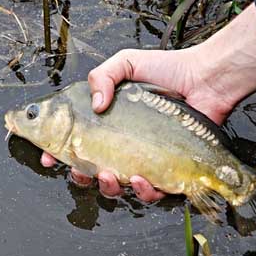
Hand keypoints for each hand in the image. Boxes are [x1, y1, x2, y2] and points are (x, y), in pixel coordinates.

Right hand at [42, 3, 255, 201]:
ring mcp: (144, 159)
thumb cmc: (168, 69)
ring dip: (108, 188)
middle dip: (80, 177)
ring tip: (109, 176)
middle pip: (91, 172)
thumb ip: (102, 76)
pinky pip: (151, 192)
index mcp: (107, 123)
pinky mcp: (168, 171)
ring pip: (118, 188)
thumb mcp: (126, 63)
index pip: (75, 142)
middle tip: (80, 171)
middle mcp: (123, 144)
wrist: (206, 79)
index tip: (48, 157)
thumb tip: (96, 107)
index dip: (58, 154)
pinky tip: (143, 179)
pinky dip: (143, 191)